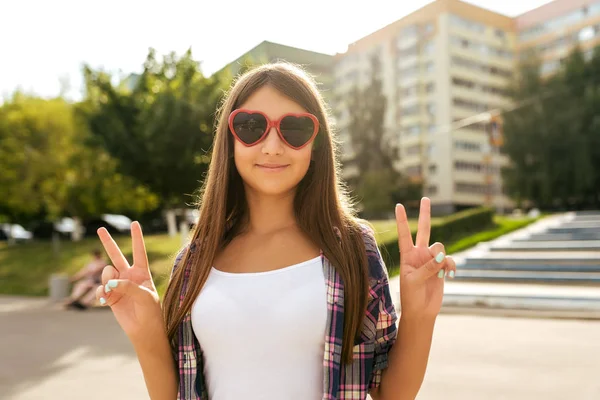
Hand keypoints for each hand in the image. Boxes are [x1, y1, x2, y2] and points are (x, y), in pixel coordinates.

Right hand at [95, 222, 163, 343]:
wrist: (143, 330)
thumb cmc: (150, 312)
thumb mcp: (144, 296)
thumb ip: (128, 286)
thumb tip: (110, 282)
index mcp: (142, 272)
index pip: (139, 251)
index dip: (137, 238)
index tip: (134, 223)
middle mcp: (129, 276)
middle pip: (117, 255)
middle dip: (108, 242)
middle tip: (100, 228)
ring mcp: (119, 285)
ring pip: (106, 273)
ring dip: (107, 279)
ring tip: (112, 290)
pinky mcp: (110, 296)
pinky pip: (101, 289)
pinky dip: (102, 293)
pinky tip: (106, 300)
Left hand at [396, 198, 456, 320]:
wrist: (422, 311)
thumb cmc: (412, 297)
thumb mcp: (415, 281)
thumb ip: (427, 267)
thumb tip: (441, 256)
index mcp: (407, 256)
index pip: (404, 234)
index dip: (402, 220)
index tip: (398, 206)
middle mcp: (419, 254)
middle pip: (424, 230)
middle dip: (425, 214)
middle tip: (425, 198)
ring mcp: (431, 260)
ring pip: (440, 247)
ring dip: (442, 257)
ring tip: (441, 271)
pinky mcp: (442, 267)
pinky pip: (450, 260)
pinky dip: (451, 266)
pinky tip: (450, 276)